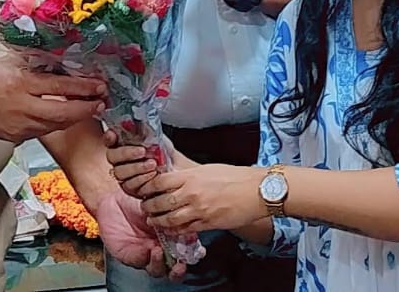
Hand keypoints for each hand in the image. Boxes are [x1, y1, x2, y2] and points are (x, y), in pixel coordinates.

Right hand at [0, 57, 106, 141]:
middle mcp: (22, 107)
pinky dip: (56, 123)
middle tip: (101, 103)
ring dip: (74, 117)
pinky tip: (65, 116)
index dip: (83, 88)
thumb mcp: (14, 61)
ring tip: (88, 108)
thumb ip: (38, 61)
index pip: (60, 88)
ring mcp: (20, 125)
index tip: (99, 86)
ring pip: (56, 125)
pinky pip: (44, 131)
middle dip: (86, 109)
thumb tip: (66, 58)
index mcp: (21, 84)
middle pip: (63, 113)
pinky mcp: (18, 137)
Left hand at [89, 188, 192, 280]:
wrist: (112, 200)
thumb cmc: (135, 201)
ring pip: (158, 269)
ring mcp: (146, 254)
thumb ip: (169, 212)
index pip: (186, 250)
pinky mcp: (131, 256)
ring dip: (161, 264)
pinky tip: (149, 251)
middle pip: (174, 266)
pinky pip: (140, 261)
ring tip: (160, 251)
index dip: (193, 253)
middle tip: (181, 263)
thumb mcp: (155, 203)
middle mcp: (160, 248)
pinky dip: (146, 258)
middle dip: (179, 268)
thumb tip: (186, 216)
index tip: (198, 251)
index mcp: (170, 236)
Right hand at [104, 128, 163, 198]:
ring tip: (152, 164)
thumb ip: (147, 131)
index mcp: (123, 144)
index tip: (113, 135)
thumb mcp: (158, 139)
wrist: (177, 171)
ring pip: (120, 172)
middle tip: (142, 151)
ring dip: (137, 167)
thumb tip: (140, 122)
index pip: (110, 140)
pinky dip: (142, 179)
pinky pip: (130, 185)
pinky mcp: (130, 188)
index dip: (109, 138)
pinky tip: (152, 174)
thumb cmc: (165, 154)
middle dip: (126, 153)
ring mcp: (124, 175)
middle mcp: (120, 160)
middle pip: (112, 156)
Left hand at [139, 163, 265, 233]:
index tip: (142, 189)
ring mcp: (199, 210)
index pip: (159, 182)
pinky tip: (170, 229)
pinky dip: (175, 230)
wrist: (256, 190)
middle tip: (144, 207)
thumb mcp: (206, 169)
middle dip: (149, 206)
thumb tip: (174, 175)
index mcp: (190, 177)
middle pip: (160, 202)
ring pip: (170, 219)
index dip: (147, 187)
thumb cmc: (234, 176)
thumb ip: (188, 174)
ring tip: (153, 220)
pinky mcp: (208, 223)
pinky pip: (186, 229)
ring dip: (158, 221)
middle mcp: (191, 193)